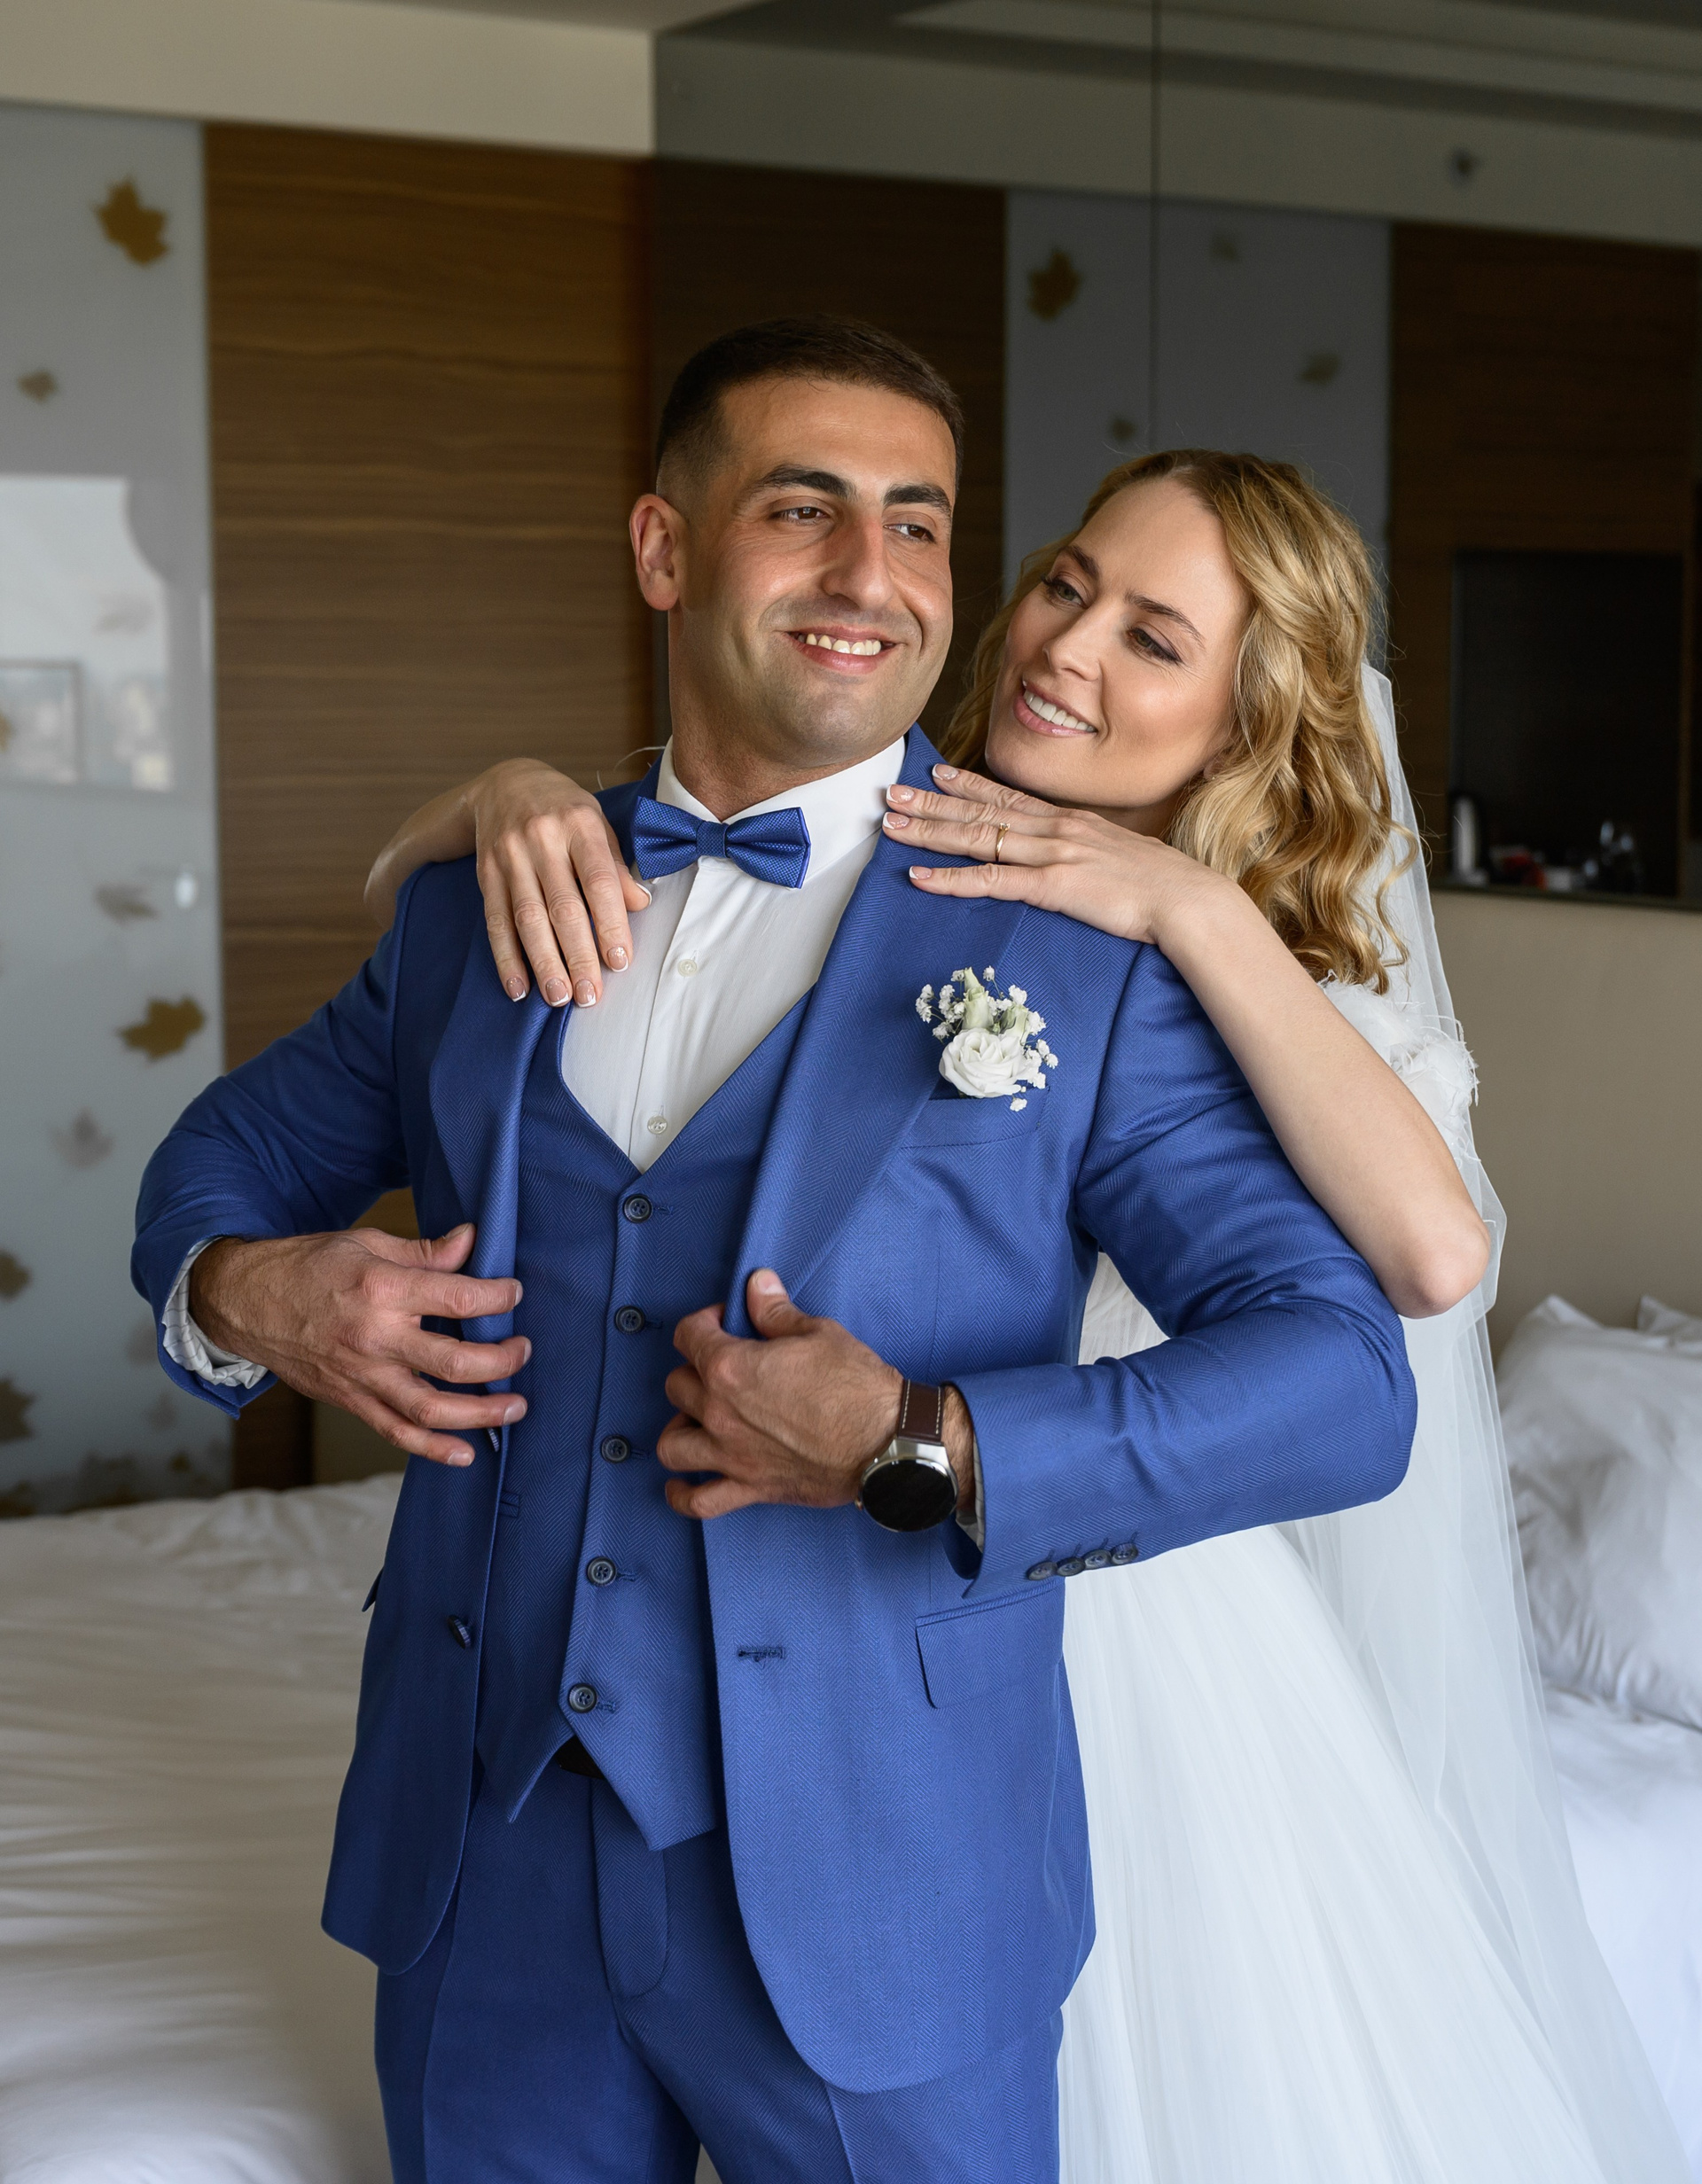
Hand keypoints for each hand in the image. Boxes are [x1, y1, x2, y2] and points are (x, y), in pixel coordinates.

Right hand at [190, 1224, 528, 1465]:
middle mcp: (375, 1339)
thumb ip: (425, 1252)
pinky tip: (465, 1452)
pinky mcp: (351, 1401)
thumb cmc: (308, 1266)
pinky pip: (396, 1433)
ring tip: (514, 1407)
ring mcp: (362, 1376)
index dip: (498, 1298)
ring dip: (481, 1413)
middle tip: (523, 1351)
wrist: (246, 1302)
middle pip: (455, 1363)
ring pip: (431, 1410)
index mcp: (382, 1290)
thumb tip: (473, 1242)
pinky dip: (432, 1449)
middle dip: (502, 1361)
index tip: (514, 1293)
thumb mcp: (367, 1243)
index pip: (459, 1300)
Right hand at [467, 760, 652, 1008]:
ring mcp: (510, 856)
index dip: (610, 923)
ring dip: (543, 962)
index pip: (598, 881)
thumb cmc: (565, 812)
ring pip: (527, 917)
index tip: (619, 962)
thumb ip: (616, 866)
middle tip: (589, 995)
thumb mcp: (598, 824)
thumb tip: (640, 904)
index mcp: (580, 824)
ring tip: (558, 997)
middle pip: (562, 906)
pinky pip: (495, 920)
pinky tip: (517, 986)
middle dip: (577, 955)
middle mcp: (542, 839)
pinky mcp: (486, 873)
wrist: (506, 784)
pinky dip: (505, 957)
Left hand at [659, 1271, 974, 1521]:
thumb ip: (776, 1311)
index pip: (688, 1335)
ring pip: (672, 1445)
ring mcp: (731, 1455)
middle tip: (724, 1368)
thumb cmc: (856, 1386)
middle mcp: (720, 1413)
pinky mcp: (750, 1488)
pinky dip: (683, 1495)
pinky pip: (698, 1502)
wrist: (885, 1442)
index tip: (725, 1322)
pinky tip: (681, 1484)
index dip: (705, 1321)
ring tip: (698, 1420)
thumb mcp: (818, 1333)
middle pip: (678, 1386)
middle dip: (696, 1369)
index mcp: (731, 1368)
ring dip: (680, 1428)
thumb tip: (757, 1284)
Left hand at [882, 763, 1226, 946]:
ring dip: (930, 831)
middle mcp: (1055, 828)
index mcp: (1070, 821)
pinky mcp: (1053, 886)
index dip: (968, 785)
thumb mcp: (1119, 856)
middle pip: (982, 811)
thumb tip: (1074, 859)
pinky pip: (991, 881)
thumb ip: (1089, 852)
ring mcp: (1052, 854)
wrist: (1187, 899)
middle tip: (891, 794)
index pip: (1009, 796)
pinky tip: (920, 878)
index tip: (936, 774)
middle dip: (932, 802)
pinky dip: (951, 879)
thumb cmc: (1160, 886)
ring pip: (977, 837)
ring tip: (891, 825)